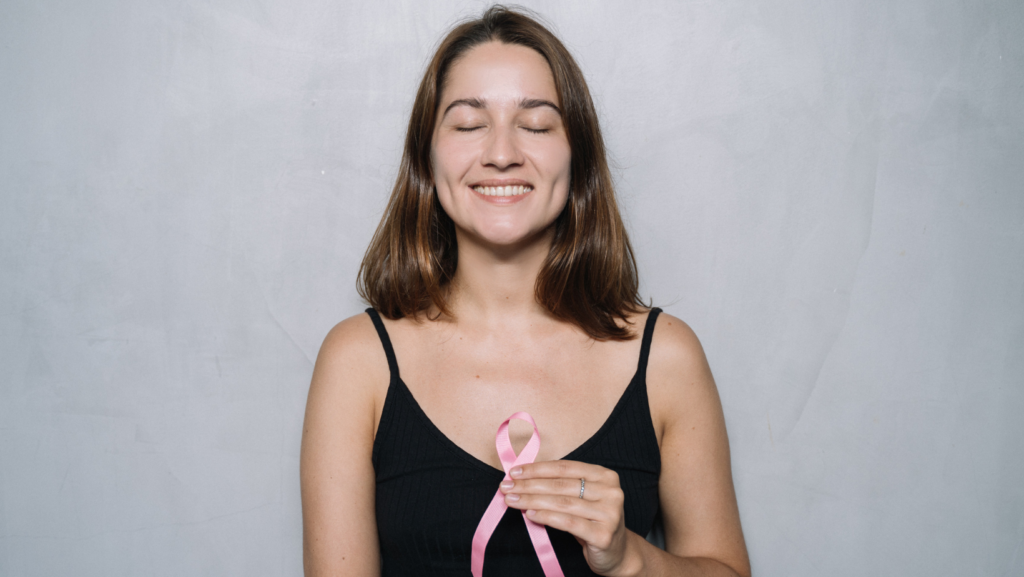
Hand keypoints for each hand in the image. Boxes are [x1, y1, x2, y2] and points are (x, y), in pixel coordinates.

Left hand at [500, 460, 642, 576]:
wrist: (618, 554)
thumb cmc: (593, 522)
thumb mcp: (582, 499)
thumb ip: (560, 487)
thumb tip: (522, 479)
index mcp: (605, 476)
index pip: (565, 468)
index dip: (537, 469)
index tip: (514, 472)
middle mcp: (611, 492)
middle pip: (561, 485)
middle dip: (529, 485)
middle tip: (506, 487)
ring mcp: (610, 513)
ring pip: (562, 503)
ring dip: (532, 501)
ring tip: (512, 500)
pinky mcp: (604, 535)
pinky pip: (568, 523)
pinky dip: (547, 517)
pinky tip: (530, 515)